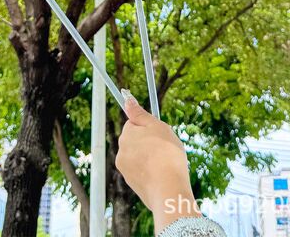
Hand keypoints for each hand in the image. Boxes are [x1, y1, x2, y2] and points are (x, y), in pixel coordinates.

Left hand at [116, 94, 201, 232]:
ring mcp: (126, 170)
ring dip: (149, 157)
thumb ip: (140, 114)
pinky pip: (142, 172)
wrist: (168, 189)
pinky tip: (162, 174)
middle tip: (164, 147)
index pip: (133, 124)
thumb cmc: (166, 154)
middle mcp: (121, 152)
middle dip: (148, 142)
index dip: (148, 127)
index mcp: (126, 135)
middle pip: (135, 141)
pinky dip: (150, 171)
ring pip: (139, 157)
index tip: (159, 133)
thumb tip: (127, 100)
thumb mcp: (156, 126)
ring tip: (165, 162)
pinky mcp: (133, 185)